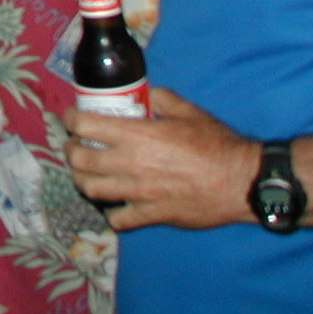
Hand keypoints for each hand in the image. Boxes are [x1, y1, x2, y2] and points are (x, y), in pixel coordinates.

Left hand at [63, 87, 258, 230]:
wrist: (242, 182)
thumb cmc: (216, 143)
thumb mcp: (187, 111)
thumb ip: (160, 99)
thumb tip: (146, 94)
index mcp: (135, 135)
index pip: (84, 125)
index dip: (71, 118)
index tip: (71, 117)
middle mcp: (129, 164)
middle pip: (78, 159)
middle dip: (71, 149)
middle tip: (76, 145)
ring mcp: (138, 192)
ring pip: (91, 189)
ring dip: (82, 179)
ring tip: (87, 172)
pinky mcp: (151, 215)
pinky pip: (118, 219)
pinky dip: (111, 212)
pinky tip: (115, 204)